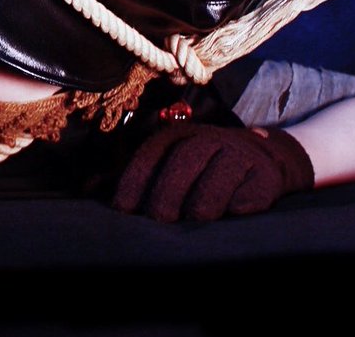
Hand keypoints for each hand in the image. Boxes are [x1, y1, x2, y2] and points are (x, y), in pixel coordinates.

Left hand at [111, 122, 313, 221]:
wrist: (265, 156)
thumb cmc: (204, 165)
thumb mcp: (167, 162)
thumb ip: (130, 176)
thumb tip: (88, 189)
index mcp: (177, 136)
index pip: (150, 154)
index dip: (134, 180)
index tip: (122, 208)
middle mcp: (207, 139)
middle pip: (184, 162)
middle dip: (168, 191)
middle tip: (160, 218)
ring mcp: (238, 155)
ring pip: (219, 174)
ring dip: (205, 198)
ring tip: (195, 217)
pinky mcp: (266, 175)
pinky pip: (253, 189)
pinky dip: (243, 202)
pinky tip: (234, 212)